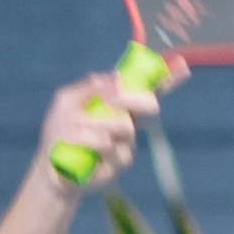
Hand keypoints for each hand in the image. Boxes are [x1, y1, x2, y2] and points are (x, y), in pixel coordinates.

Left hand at [43, 59, 186, 191]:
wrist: (49, 167)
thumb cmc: (59, 132)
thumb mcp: (67, 101)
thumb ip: (90, 86)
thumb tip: (116, 78)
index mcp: (119, 103)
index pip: (149, 88)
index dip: (169, 78)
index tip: (183, 66)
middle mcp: (129, 121)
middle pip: (148, 105)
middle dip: (130, 98)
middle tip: (108, 100)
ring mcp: (127, 144)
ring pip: (124, 125)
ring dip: (94, 123)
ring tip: (70, 129)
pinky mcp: (119, 164)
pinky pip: (109, 145)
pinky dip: (85, 139)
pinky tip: (71, 142)